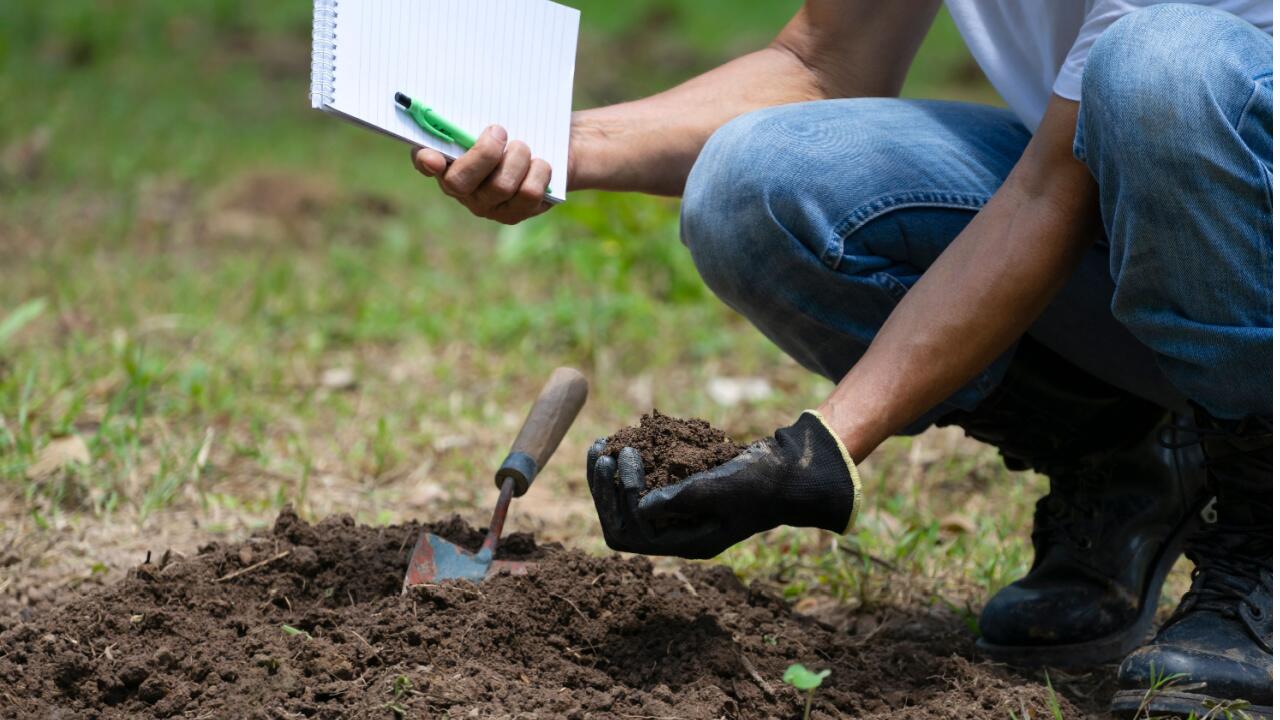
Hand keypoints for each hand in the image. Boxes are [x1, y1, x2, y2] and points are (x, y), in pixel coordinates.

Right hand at [410, 125, 553, 224]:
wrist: (547, 144)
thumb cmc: (511, 128)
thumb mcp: (492, 117)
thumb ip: (473, 116)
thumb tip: (463, 108)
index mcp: (446, 158)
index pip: (424, 163)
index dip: (425, 162)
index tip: (432, 157)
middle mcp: (461, 189)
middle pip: (460, 181)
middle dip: (483, 153)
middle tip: (499, 131)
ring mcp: (488, 205)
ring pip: (500, 185)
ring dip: (517, 157)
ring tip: (523, 146)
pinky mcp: (515, 213)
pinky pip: (528, 193)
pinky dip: (538, 172)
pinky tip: (539, 164)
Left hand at [586, 411, 862, 558]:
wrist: (789, 471)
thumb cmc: (762, 480)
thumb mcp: (725, 487)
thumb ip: (685, 498)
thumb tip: (639, 509)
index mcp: (688, 542)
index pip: (633, 533)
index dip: (621, 495)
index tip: (627, 453)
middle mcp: (678, 533)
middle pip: (622, 524)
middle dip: (605, 489)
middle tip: (601, 451)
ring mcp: (678, 515)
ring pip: (625, 506)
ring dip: (608, 478)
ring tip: (600, 446)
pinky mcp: (680, 493)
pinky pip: (640, 488)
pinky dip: (625, 468)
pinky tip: (619, 441)